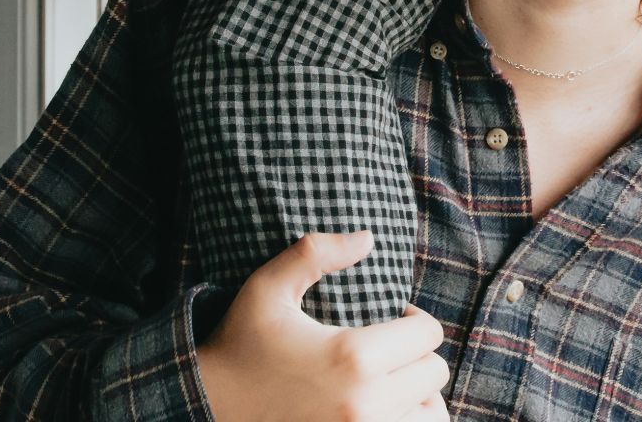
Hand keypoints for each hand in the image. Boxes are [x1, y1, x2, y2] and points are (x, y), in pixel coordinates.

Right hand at [197, 231, 450, 421]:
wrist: (206, 408)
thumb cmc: (239, 346)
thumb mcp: (266, 290)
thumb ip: (314, 252)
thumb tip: (368, 237)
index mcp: (353, 356)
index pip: (428, 334)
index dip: (416, 320)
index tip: (395, 319)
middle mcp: (366, 404)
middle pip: (435, 373)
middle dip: (418, 355)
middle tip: (392, 350)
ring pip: (433, 414)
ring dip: (421, 395)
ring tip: (395, 383)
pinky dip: (410, 421)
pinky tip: (385, 409)